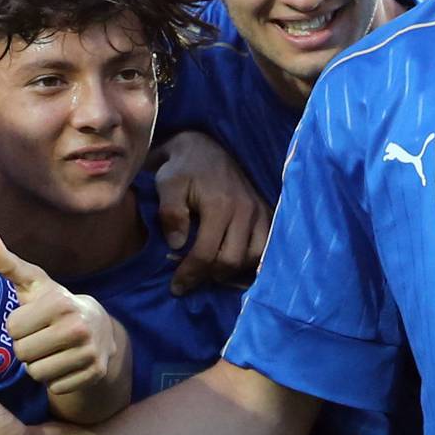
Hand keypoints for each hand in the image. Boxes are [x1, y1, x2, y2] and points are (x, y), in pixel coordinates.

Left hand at [0, 237, 122, 400]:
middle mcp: (77, 327)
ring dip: (37, 366)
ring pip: (37, 373)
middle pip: (23, 353)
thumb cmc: (55, 305)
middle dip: (25, 348)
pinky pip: (55, 387)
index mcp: (59, 304)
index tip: (29, 322)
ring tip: (48, 352)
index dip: (17, 328)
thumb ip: (9, 264)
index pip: (14, 329)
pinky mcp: (94, 373)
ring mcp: (89, 352)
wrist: (99, 327)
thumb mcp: (34, 284)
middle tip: (38, 339)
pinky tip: (62, 364)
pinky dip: (54, 380)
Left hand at [154, 131, 269, 294]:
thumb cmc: (182, 168)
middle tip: (191, 279)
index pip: (206, 253)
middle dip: (209, 276)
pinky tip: (236, 264)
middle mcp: (245, 210)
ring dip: (233, 271)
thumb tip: (177, 245)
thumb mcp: (167, 185)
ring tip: (212, 271)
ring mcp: (259, 211)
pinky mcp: (267, 212)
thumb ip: (170, 213)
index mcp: (220, 205)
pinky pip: (267, 246)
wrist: (205, 146)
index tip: (177, 287)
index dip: (190, 275)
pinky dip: (252, 260)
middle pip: (231, 261)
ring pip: (253, 258)